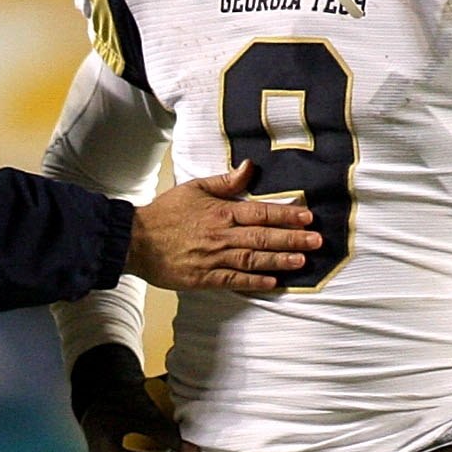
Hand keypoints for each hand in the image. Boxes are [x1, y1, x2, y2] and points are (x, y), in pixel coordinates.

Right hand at [127, 160, 319, 293]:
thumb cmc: (165, 213)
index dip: (286, 215)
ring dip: (279, 260)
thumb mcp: (194, 188)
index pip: (260, 212)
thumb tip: (249, 168)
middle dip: (292, 239)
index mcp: (221, 212)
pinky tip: (273, 283)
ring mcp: (213, 258)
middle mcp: (221, 235)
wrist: (135, 240)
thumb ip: (225, 181)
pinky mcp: (204, 278)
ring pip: (253, 259)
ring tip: (302, 261)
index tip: (307, 217)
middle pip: (262, 237)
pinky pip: (234, 280)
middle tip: (316, 241)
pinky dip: (254, 281)